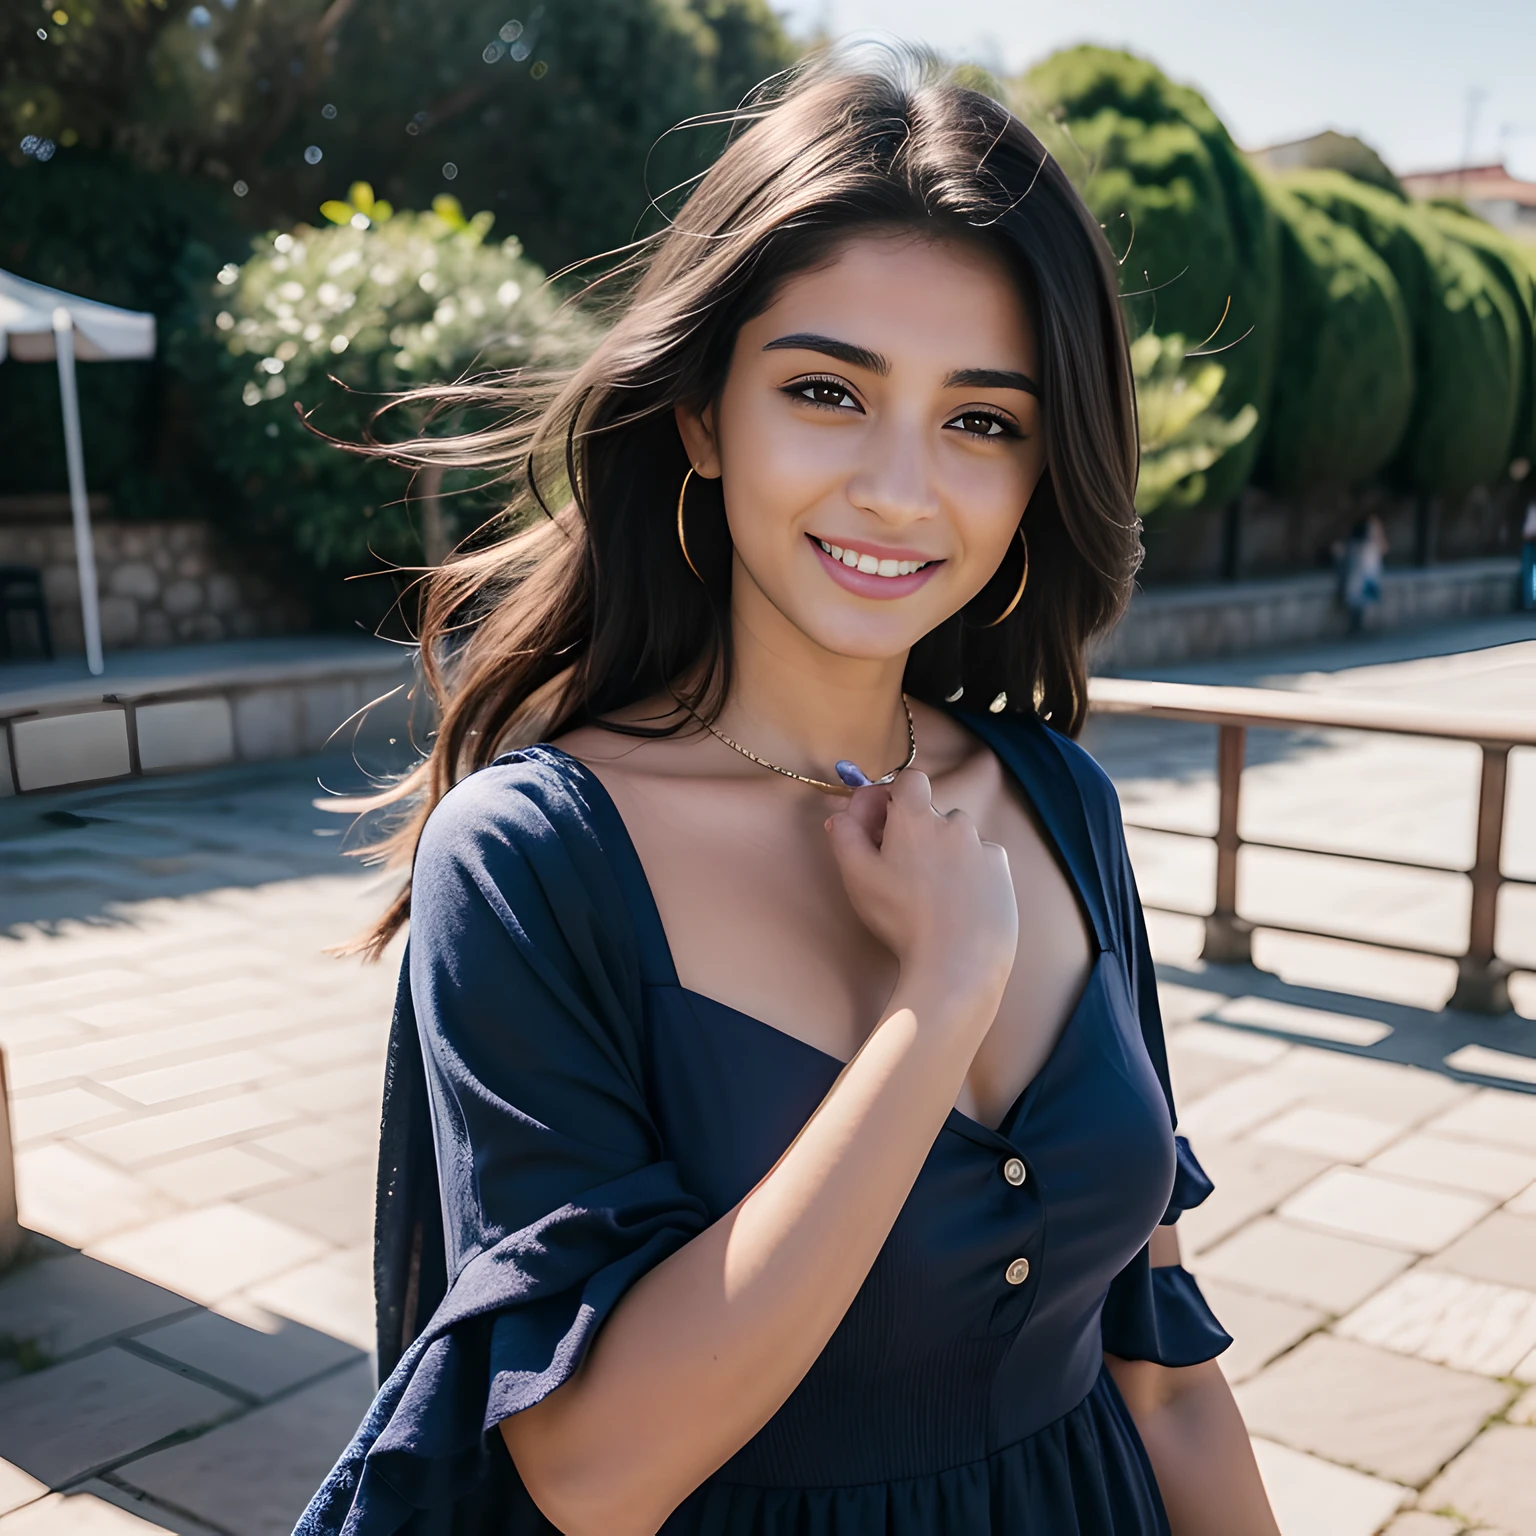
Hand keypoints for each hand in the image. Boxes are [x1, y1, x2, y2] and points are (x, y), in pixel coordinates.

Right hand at [825, 771, 1017, 1010]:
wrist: (958, 960)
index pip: (910, 780)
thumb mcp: (858, 878)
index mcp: (916, 818)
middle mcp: (954, 822)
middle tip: (899, 867)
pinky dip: (968, 870)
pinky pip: (980, 858)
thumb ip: (845, 837)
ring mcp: (982, 845)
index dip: (894, 796)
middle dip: (913, 831)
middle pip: (930, 813)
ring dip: (942, 850)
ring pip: (956, 837)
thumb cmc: (901, 917)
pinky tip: (959, 900)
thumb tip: (842, 816)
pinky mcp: (1002, 870)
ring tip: (931, 889)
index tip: (880, 823)